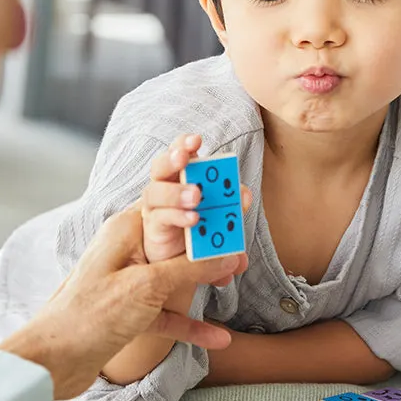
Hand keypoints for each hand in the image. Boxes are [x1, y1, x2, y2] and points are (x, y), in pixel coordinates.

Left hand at [0, 206, 246, 399]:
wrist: (50, 363)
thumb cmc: (89, 315)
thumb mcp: (148, 286)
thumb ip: (191, 268)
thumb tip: (228, 256)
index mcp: (127, 230)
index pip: (167, 197)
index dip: (198, 191)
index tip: (230, 194)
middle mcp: (128, 249)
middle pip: (178, 235)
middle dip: (210, 238)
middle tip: (240, 239)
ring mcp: (129, 280)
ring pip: (176, 273)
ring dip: (204, 278)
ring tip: (235, 278)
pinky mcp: (129, 312)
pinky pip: (167, 312)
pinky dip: (190, 322)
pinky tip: (217, 337)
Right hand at [141, 134, 250, 263]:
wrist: (186, 260)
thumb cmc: (203, 229)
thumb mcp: (223, 214)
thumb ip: (233, 203)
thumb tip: (246, 195)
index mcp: (181, 178)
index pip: (179, 154)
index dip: (184, 144)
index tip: (196, 139)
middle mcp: (164, 188)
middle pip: (160, 167)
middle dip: (172, 159)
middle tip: (185, 157)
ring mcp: (156, 208)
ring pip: (154, 192)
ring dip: (175, 192)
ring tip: (196, 196)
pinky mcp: (154, 228)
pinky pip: (161, 218)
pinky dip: (178, 216)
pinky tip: (194, 218)